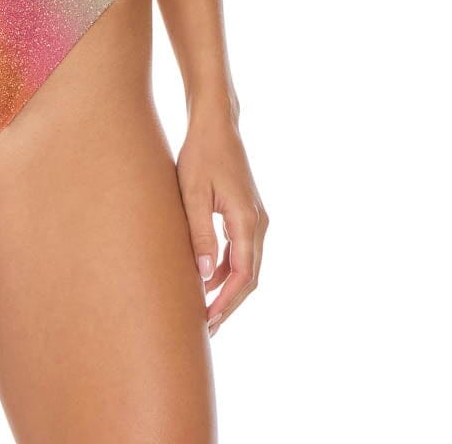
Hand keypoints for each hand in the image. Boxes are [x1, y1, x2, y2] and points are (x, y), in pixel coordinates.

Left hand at [176, 110, 267, 337]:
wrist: (216, 124)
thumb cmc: (200, 154)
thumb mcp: (193, 194)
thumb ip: (199, 234)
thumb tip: (203, 277)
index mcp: (247, 221)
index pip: (242, 276)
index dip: (226, 303)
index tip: (208, 322)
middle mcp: (258, 223)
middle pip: (249, 277)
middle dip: (229, 303)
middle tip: (206, 327)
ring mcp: (255, 218)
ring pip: (246, 265)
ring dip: (228, 288)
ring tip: (203, 308)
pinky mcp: (248, 213)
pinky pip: (241, 250)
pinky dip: (227, 268)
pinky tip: (206, 278)